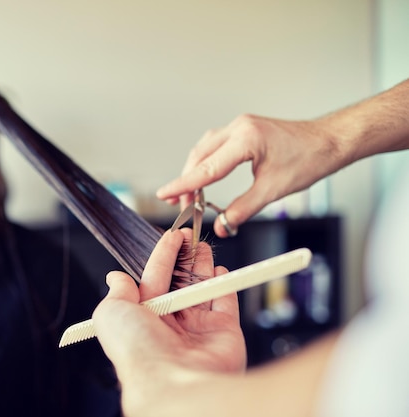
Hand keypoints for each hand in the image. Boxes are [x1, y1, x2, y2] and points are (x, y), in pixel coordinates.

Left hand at [92, 229, 245, 415]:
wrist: (172, 380)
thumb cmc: (138, 351)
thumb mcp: (111, 313)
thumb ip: (117, 292)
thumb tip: (115, 277)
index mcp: (143, 318)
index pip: (154, 277)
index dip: (164, 255)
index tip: (173, 236)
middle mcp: (171, 324)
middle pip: (180, 282)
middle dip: (186, 258)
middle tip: (192, 237)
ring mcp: (198, 329)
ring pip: (203, 289)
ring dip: (204, 267)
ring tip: (206, 247)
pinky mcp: (223, 333)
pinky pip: (225, 303)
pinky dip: (225, 286)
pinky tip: (221, 270)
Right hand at [156, 114, 340, 236]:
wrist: (329, 141)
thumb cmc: (309, 159)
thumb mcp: (274, 190)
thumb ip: (244, 208)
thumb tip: (222, 224)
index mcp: (246, 139)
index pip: (207, 168)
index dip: (183, 184)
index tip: (165, 194)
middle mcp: (239, 128)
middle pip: (200, 157)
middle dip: (187, 181)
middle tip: (180, 205)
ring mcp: (240, 126)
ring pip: (204, 150)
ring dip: (195, 172)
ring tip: (190, 196)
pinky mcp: (243, 130)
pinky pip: (215, 145)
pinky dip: (206, 163)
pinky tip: (205, 177)